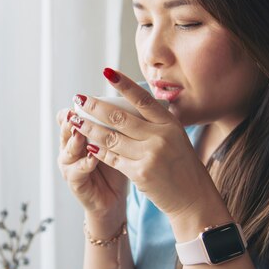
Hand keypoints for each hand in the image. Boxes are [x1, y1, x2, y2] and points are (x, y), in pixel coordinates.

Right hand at [56, 108, 128, 217]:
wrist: (113, 199)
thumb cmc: (115, 168)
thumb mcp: (115, 143)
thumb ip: (116, 125)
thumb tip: (132, 97)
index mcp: (77, 137)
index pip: (68, 118)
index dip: (72, 109)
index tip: (82, 99)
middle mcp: (69, 149)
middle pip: (65, 131)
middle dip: (70, 121)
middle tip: (76, 112)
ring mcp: (69, 166)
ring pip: (68, 150)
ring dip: (74, 141)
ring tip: (80, 132)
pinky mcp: (75, 182)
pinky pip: (77, 171)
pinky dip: (85, 164)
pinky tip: (92, 158)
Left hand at [72, 68, 217, 217]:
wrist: (193, 197)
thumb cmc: (181, 165)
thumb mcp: (176, 137)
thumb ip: (156, 122)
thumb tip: (133, 103)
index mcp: (170, 124)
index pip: (143, 99)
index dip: (124, 84)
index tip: (107, 71)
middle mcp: (160, 136)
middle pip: (120, 117)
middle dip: (95, 107)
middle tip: (79, 98)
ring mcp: (150, 155)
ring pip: (111, 138)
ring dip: (89, 128)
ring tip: (76, 121)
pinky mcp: (140, 173)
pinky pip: (112, 158)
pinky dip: (98, 151)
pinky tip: (87, 144)